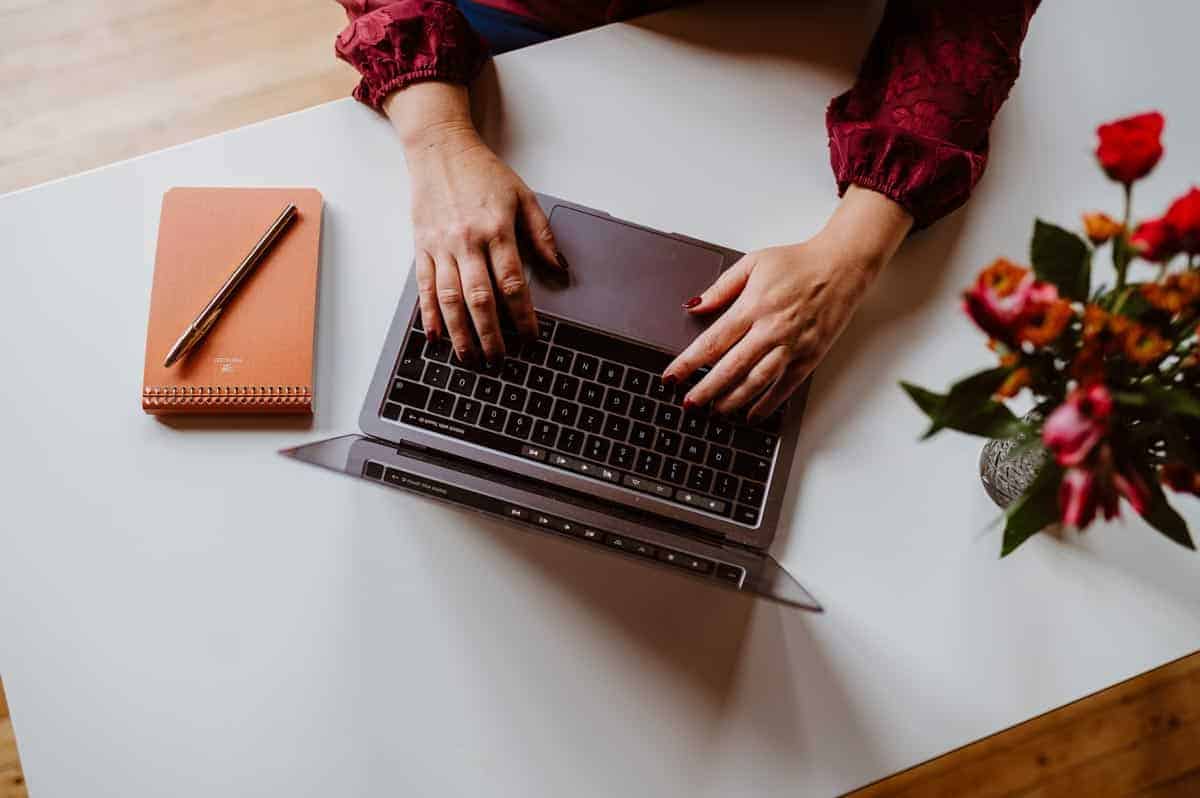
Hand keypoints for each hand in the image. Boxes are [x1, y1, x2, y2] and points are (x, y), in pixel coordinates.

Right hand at [387, 83, 563, 365]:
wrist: (439, 149)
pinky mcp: (421, 247)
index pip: (512, 283)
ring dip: (461, 333)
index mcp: (497, 230)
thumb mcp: (523, 197)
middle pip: (480, 298)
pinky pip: (424, 287)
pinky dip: (429, 314)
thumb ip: (542, 235)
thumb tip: (560, 269)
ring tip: (469, 358)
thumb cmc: (482, 173)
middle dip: (491, 334)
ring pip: (450, 299)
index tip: (530, 338)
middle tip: (500, 359)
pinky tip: (436, 336)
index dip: (523, 315)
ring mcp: (441, 246)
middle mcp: (467, 241)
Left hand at [663, 186, 912, 420]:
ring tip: (714, 412)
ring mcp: (792, 345)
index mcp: (753, 305)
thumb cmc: (797, 263)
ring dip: (732, 400)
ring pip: (757, 381)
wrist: (841, 265)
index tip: (672, 376)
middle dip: (705, 389)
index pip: (712, 341)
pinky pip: (785, 386)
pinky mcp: (810, 356)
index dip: (688, 362)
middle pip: (731, 367)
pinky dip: (767, 403)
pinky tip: (751, 414)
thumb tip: (694, 306)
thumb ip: (721, 288)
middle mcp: (771, 328)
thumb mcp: (753, 263)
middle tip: (688, 403)